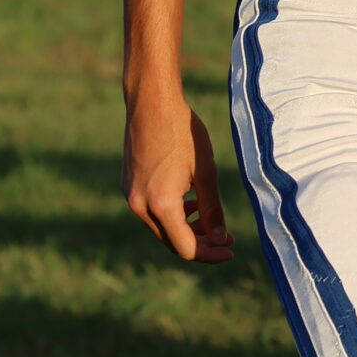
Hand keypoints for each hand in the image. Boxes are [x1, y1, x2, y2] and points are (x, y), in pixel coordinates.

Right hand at [123, 97, 234, 263]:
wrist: (151, 102)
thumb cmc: (182, 132)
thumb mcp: (206, 171)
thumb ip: (213, 209)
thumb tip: (220, 239)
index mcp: (161, 205)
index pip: (187, 248)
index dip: (210, 254)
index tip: (230, 249)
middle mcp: (140, 205)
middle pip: (172, 241)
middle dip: (200, 242)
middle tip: (225, 236)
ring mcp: (129, 195)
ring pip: (160, 227)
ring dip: (185, 228)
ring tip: (207, 216)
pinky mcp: (126, 185)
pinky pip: (150, 211)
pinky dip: (169, 213)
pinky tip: (187, 200)